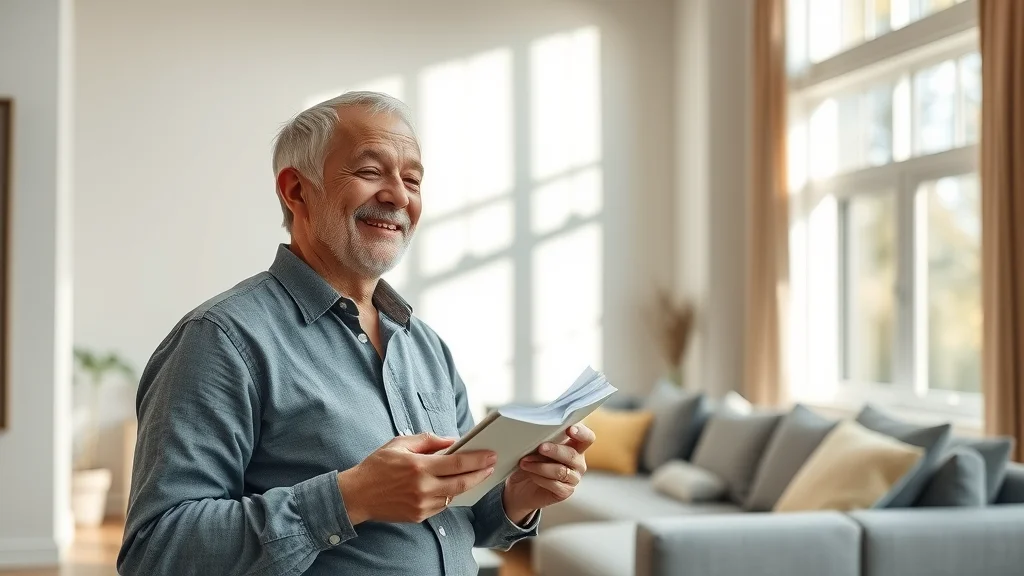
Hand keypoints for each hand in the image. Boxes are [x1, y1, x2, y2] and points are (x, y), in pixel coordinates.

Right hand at [337, 433, 495, 524]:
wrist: (357, 495)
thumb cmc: (377, 466)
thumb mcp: (400, 444)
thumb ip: (428, 440)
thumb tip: (451, 440)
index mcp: (419, 467)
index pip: (457, 463)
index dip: (478, 459)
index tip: (490, 455)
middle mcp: (423, 488)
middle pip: (462, 482)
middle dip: (480, 473)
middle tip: (491, 466)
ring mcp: (421, 505)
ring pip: (453, 495)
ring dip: (466, 485)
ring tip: (477, 474)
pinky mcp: (418, 516)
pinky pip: (441, 505)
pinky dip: (448, 494)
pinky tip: (452, 486)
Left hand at [502, 424, 595, 522]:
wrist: (519, 485)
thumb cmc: (530, 460)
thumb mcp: (535, 445)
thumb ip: (543, 438)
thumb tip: (539, 431)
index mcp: (574, 445)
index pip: (587, 438)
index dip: (581, 433)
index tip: (570, 430)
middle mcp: (577, 462)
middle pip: (572, 455)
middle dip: (555, 450)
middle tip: (540, 448)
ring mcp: (573, 478)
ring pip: (561, 471)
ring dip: (540, 466)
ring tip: (525, 462)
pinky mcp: (565, 492)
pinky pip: (555, 484)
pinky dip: (539, 478)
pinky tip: (530, 474)